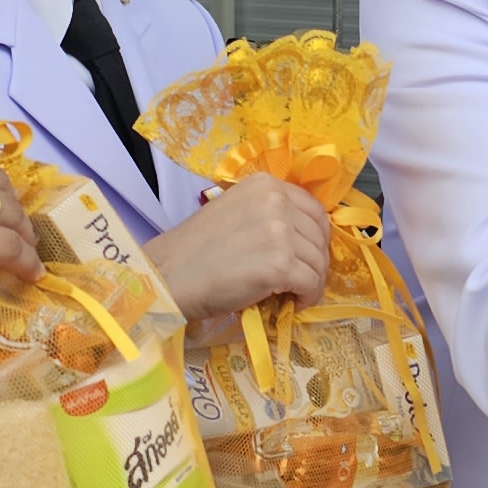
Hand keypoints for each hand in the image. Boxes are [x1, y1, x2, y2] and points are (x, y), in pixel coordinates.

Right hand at [145, 177, 336, 331]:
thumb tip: (301, 239)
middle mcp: (275, 200)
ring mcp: (279, 231)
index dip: (316, 237)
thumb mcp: (234, 212)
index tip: (308, 256)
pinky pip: (311, 283)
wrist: (168, 276)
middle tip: (302, 282)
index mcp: (264, 184)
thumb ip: (267, 215)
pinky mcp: (280, 263)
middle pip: (319, 236)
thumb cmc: (193, 250)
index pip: (313, 209)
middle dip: (315, 262)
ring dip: (311, 282)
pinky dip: (307, 297)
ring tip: (293, 295)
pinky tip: (293, 304)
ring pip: (317, 262)